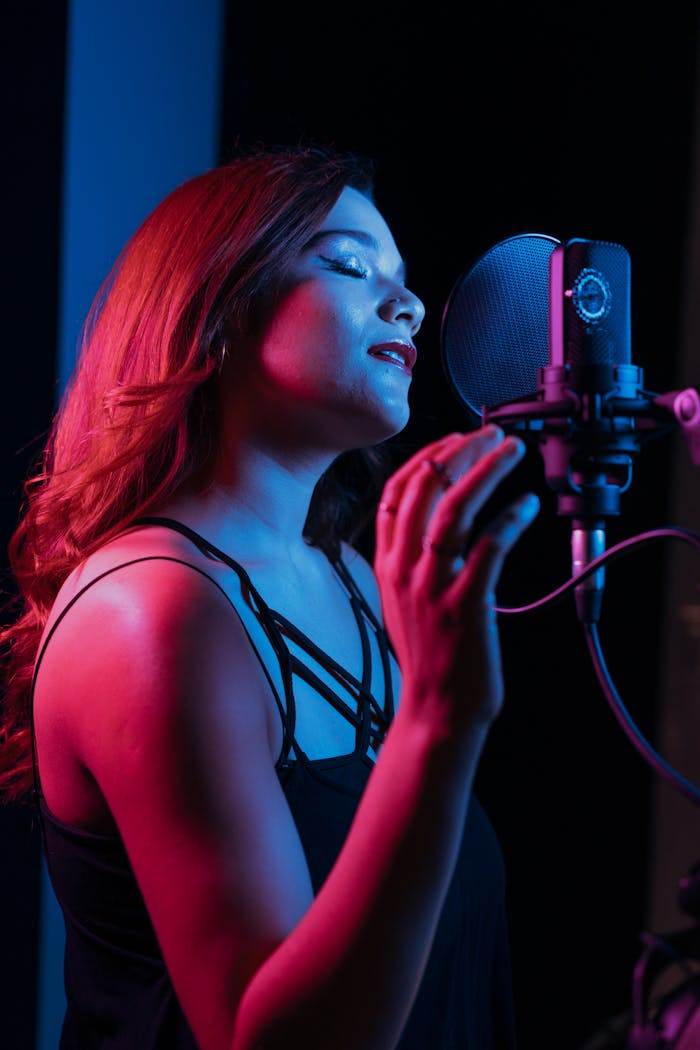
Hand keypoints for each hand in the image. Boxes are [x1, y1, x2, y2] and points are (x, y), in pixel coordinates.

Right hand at [374, 425, 538, 732]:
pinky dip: (510, 520)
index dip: (427, 456)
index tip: (457, 438)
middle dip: (461, 451)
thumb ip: (408, 555)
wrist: (436, 710)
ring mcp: (432, 588)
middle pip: (424, 488)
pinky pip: (488, 549)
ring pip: (454, 509)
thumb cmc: (428, 653)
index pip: (396, 491)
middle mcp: (403, 570)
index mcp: (386, 563)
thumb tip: (431, 511)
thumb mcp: (401, 597)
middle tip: (492, 434)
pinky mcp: (465, 607)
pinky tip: (527, 506)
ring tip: (512, 451)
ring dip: (486, 471)